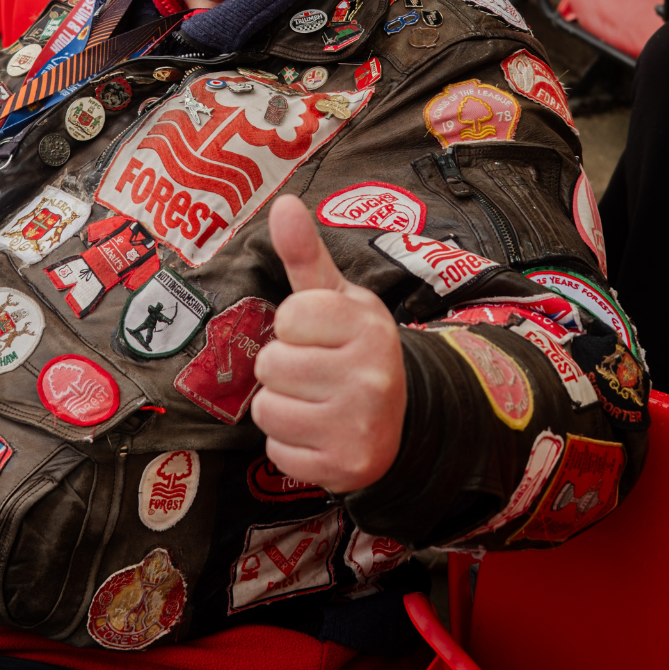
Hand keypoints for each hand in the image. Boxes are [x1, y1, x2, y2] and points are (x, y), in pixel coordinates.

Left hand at [251, 195, 406, 491]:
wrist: (401, 419)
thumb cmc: (353, 348)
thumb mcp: (337, 297)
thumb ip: (305, 254)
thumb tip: (283, 204)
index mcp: (367, 325)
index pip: (288, 318)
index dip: (293, 327)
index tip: (316, 334)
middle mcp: (370, 374)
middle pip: (271, 365)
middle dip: (282, 369)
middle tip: (314, 372)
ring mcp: (359, 423)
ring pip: (268, 410)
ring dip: (281, 408)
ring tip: (314, 403)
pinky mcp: (345, 466)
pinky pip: (278, 453)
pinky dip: (289, 446)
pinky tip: (319, 433)